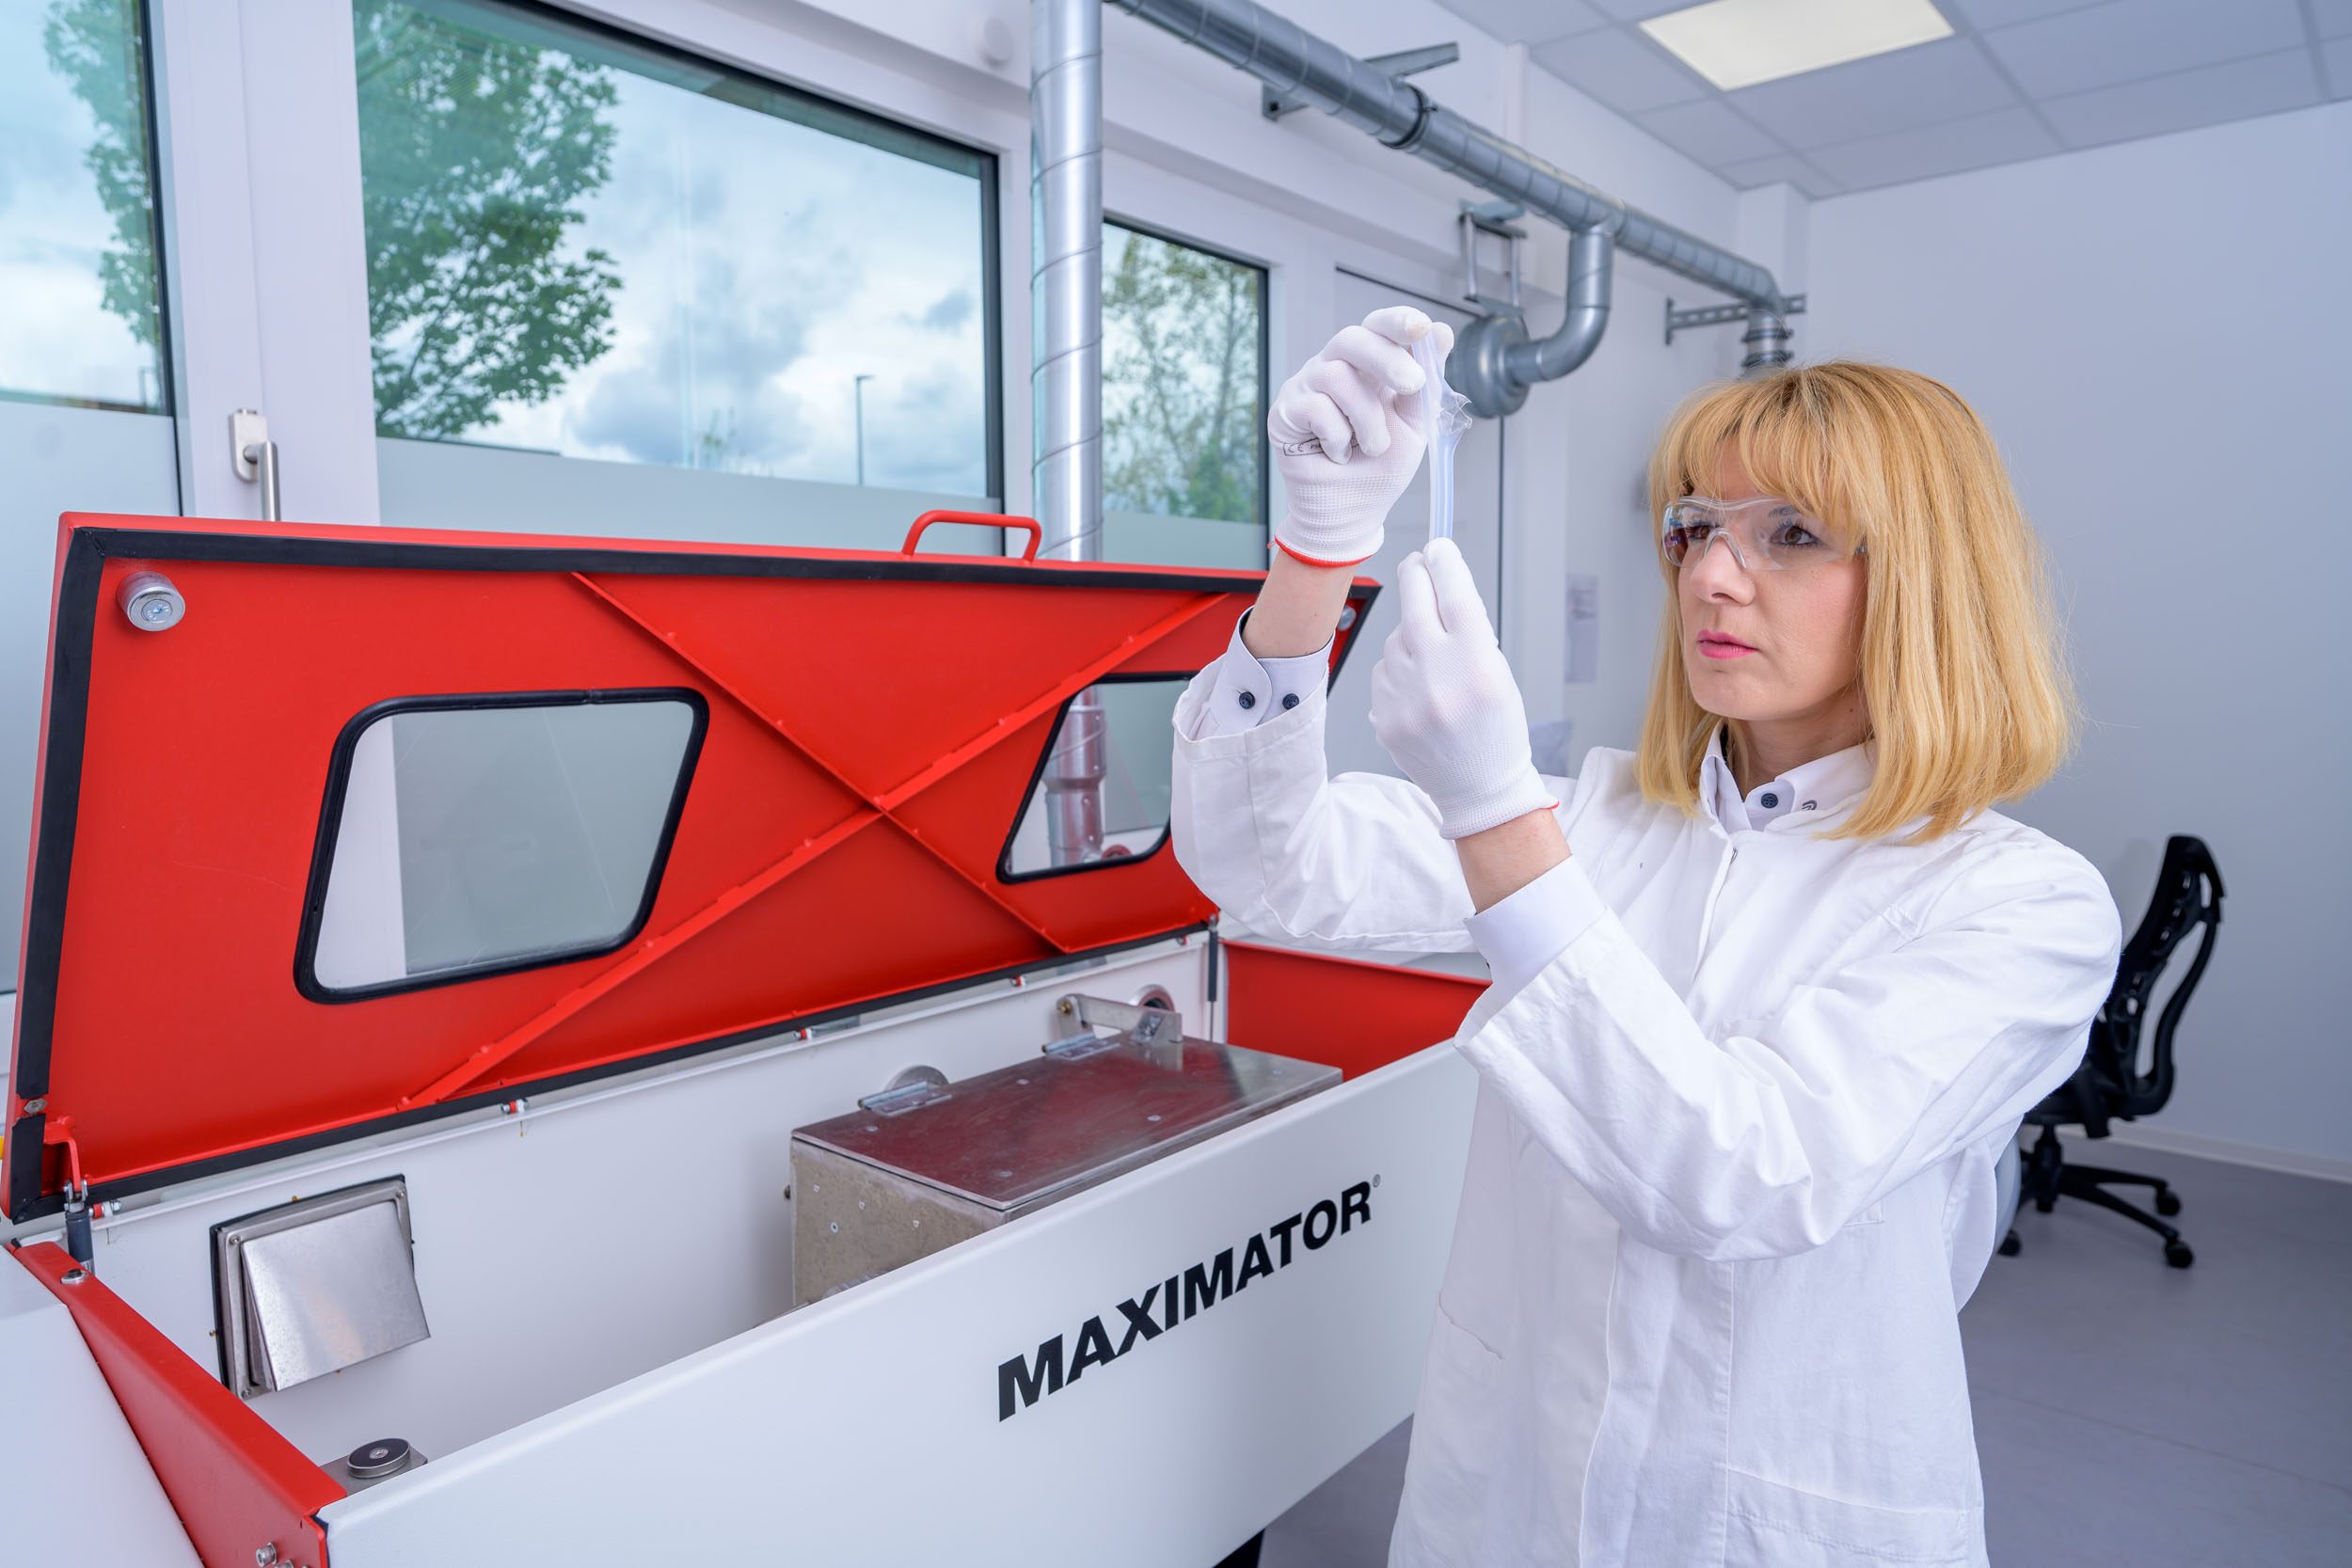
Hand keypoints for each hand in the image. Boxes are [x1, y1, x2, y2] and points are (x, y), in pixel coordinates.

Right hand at [1268, 307, 1454, 567]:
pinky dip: (1338, 437)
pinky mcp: (1284, 412)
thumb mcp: (1414, 424)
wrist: (1352, 512)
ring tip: (1373, 448)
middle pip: (1351, 339)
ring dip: (1367, 419)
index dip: (1398, 322)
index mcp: (1367, 365)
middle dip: (1387, 359)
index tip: (1422, 328)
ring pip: (1337, 376)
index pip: (1377, 327)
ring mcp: (1305, 387)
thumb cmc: (1380, 468)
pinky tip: (1339, 454)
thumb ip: (1426, 383)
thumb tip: (1442, 332)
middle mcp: (1333, 367)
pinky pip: (1316, 409)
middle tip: (1413, 385)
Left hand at [1370, 537, 1553, 839]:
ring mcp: (1406, 697)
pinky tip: (1419, 692)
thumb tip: (1439, 583)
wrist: (1477, 788)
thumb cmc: (1495, 729)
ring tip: (1435, 669)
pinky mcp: (1384, 714)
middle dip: (1417, 576)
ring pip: (1397, 637)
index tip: (1439, 547)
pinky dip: (1398, 670)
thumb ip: (1471, 630)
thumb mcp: (1499, 674)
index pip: (1456, 595)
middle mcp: (1439, 677)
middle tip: (1419, 565)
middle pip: (1416, 602)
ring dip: (1411, 636)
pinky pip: (1383, 670)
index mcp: (1478, 665)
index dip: (1446, 564)